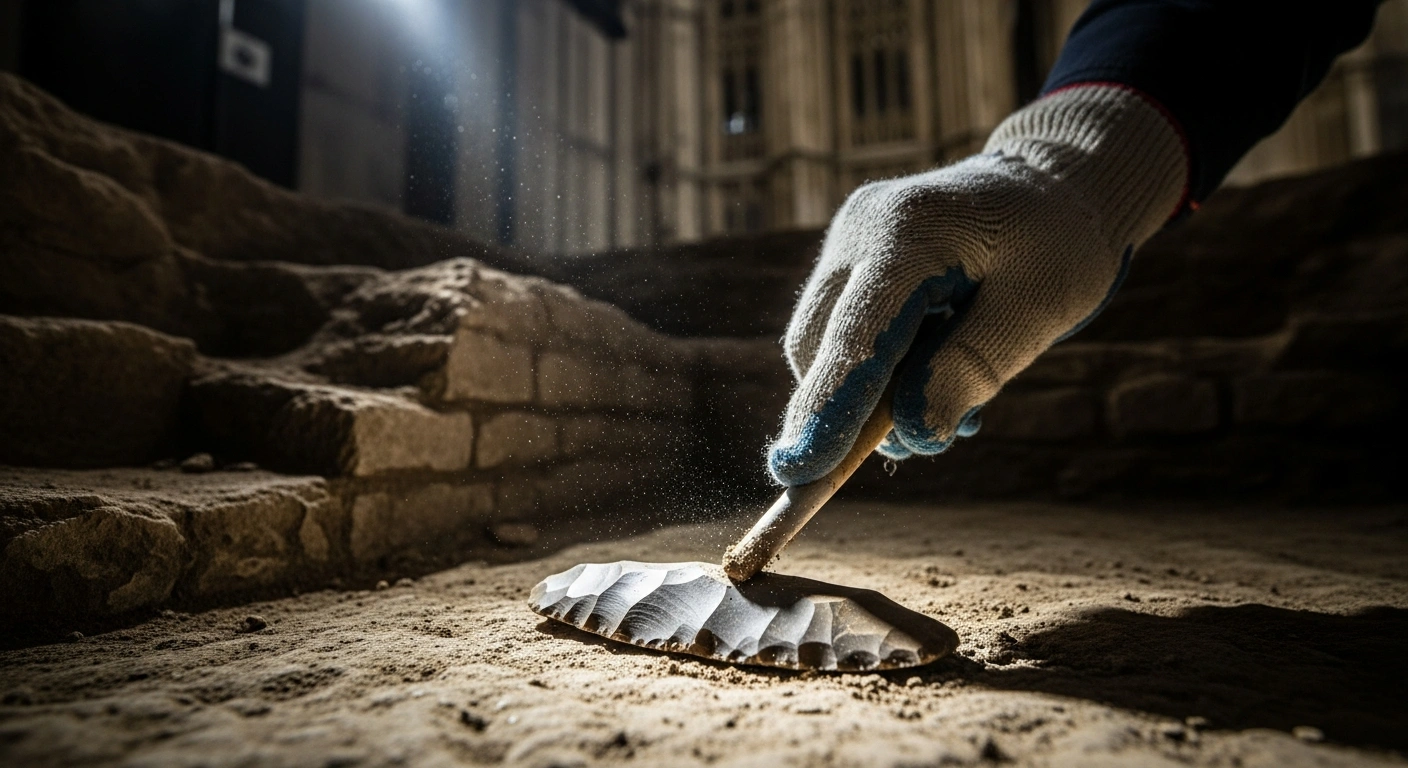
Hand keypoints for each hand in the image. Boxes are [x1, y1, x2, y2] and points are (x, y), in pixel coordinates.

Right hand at [769, 85, 1187, 485]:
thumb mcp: (1040, 308)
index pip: (856, 335)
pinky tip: (929, 377)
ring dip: (864, 397)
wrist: (1053, 183)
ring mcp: (848, 240)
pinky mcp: (849, 258)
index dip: (828, 409)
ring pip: (820, 344)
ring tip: (948, 408)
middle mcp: (862, 229)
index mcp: (912, 231)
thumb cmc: (1058, 244)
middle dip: (847, 414)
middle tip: (915, 448)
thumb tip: (913, 435)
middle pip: (821, 344)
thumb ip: (973, 367)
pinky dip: (872, 372)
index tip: (798, 472)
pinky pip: (838, 331)